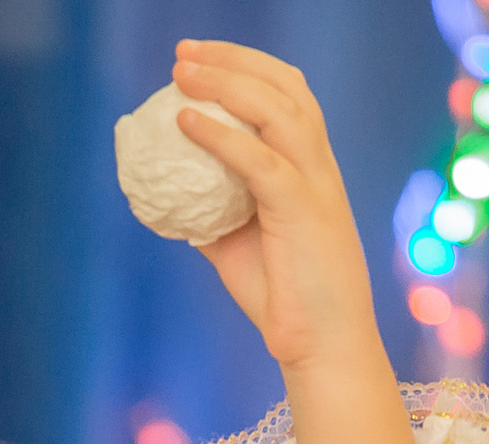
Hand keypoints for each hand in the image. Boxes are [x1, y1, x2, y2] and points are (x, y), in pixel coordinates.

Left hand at [172, 44, 372, 375]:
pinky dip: (220, 137)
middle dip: (232, 59)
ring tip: (182, 73)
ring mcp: (315, 185)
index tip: (197, 59)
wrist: (321, 346)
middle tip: (182, 53)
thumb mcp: (236, 246)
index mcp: (310, 169)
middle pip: (284, 87)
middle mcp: (319, 166)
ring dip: (226, 83)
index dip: (245, 68)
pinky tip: (185, 123)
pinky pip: (257, 160)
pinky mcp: (303, 210)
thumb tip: (167, 198)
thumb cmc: (283, 300)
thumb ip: (211, 215)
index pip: (287, 95)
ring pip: (276, 110)